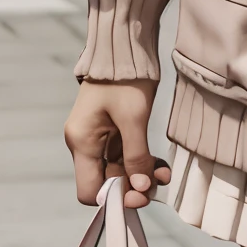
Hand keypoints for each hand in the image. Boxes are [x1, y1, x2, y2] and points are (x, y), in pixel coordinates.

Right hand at [64, 80, 167, 208]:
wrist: (125, 48)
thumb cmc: (125, 79)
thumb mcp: (133, 118)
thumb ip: (136, 156)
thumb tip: (142, 188)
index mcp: (82, 142)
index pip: (89, 190)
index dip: (113, 198)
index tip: (138, 195)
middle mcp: (86, 144)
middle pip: (106, 182)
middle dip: (133, 188)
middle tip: (156, 188)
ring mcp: (100, 139)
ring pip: (120, 171)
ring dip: (142, 176)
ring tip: (164, 175)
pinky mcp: (114, 132)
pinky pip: (127, 157)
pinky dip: (143, 163)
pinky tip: (160, 165)